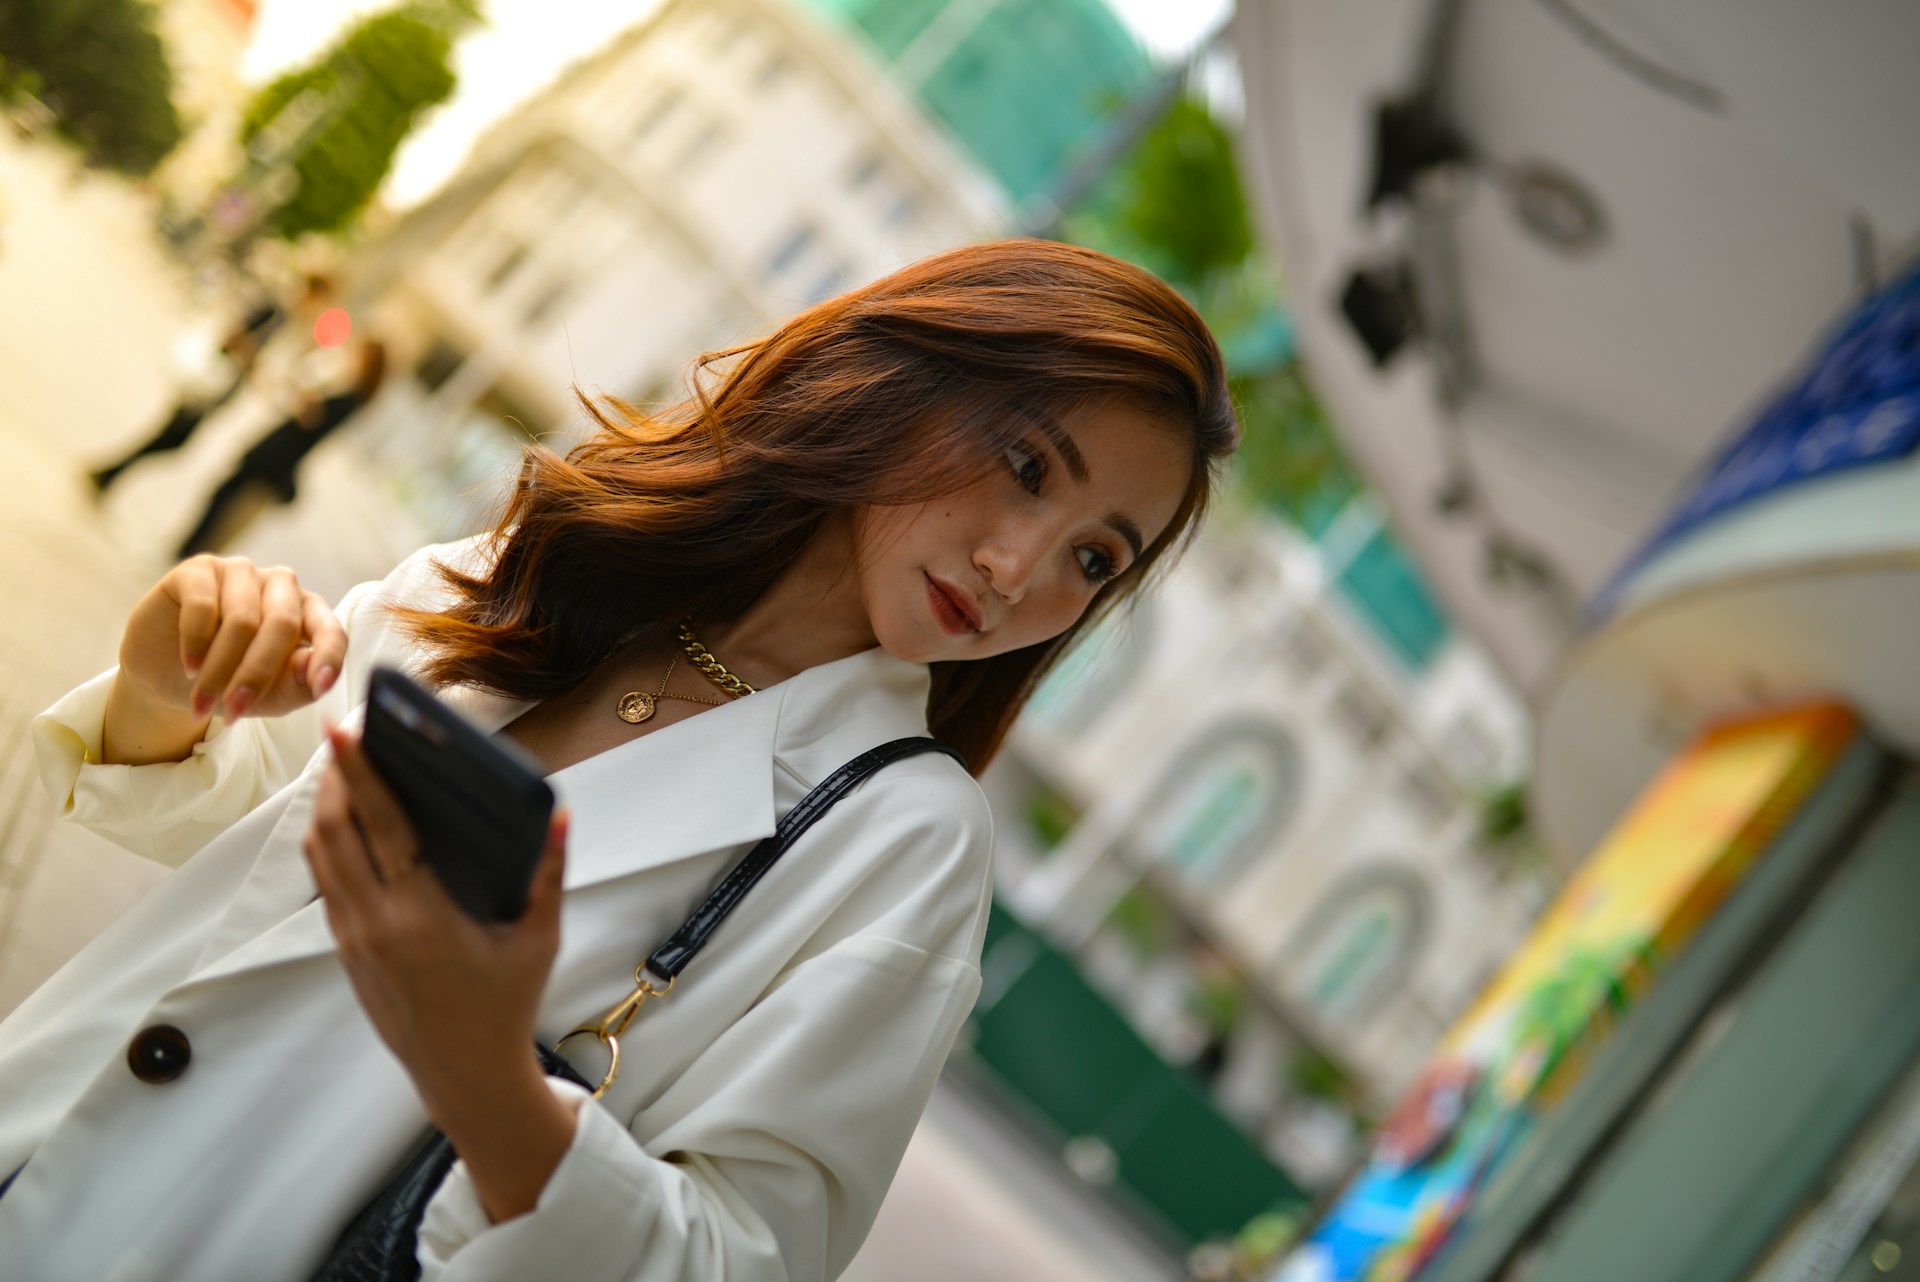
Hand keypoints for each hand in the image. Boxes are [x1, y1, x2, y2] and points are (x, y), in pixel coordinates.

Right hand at [118, 554, 345, 725]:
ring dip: (219, 669)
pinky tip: (190, 666)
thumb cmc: (229, 681)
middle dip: (257, 674)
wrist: (165, 675)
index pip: (330, 630)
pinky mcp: (199, 570)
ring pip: (241, 620)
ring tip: (202, 701)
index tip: (321, 687)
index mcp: (308, 613)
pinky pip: (203, 605)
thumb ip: (296, 684)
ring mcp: (240, 572)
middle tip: (234, 711)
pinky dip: (196, 643)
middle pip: (282, 625)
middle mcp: (280, 586)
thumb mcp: (269, 695)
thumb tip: (311, 666)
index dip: (329, 657)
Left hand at [304, 725, 579, 1220]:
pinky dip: (330, 843)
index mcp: (424, 916)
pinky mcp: (346, 951)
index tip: (346, 731)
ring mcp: (354, 939)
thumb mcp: (539, 940)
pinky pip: (326, 883)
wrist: (464, 1074)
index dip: (361, 773)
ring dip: (325, 808)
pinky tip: (347, 822)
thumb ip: (550, 875)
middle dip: (334, 778)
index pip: (382, 827)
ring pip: (320, 856)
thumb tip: (560, 816)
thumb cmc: (505, 1007)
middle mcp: (377, 924)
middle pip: (335, 831)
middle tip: (346, 736)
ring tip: (342, 769)